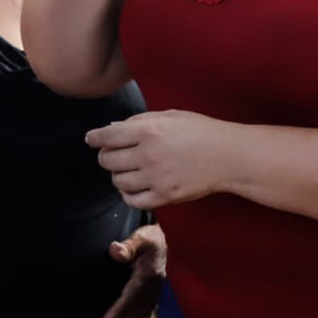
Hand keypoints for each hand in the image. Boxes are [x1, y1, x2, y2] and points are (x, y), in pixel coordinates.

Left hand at [87, 110, 229, 208]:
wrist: (226, 156)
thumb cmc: (199, 131)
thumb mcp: (169, 116)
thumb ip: (138, 121)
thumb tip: (111, 129)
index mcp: (149, 130)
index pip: (108, 136)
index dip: (94, 138)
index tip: (90, 139)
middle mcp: (148, 154)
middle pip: (108, 160)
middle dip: (106, 156)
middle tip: (112, 153)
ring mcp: (156, 178)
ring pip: (118, 182)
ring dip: (117, 175)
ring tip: (127, 169)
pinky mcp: (164, 197)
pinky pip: (133, 201)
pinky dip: (128, 194)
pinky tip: (134, 186)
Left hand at [101, 224, 166, 317]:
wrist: (171, 243)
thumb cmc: (152, 240)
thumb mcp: (142, 237)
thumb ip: (129, 245)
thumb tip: (114, 250)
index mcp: (149, 275)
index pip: (132, 296)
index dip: (119, 310)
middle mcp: (153, 290)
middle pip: (135, 314)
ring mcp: (155, 298)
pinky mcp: (154, 302)